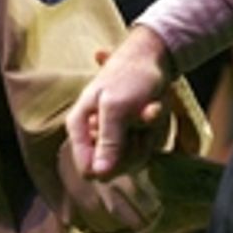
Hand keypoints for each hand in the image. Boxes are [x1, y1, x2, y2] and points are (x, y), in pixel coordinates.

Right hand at [67, 26, 172, 178]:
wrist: (152, 57)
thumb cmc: (128, 76)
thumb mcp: (115, 107)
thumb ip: (108, 141)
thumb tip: (98, 175)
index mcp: (79, 125)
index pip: (88, 167)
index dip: (110, 164)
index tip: (128, 142)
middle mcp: (94, 134)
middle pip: (113, 168)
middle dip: (133, 147)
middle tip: (143, 118)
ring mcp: (113, 135)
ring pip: (132, 160)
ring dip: (147, 135)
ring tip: (149, 109)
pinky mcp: (131, 135)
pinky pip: (145, 148)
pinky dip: (154, 129)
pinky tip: (154, 108)